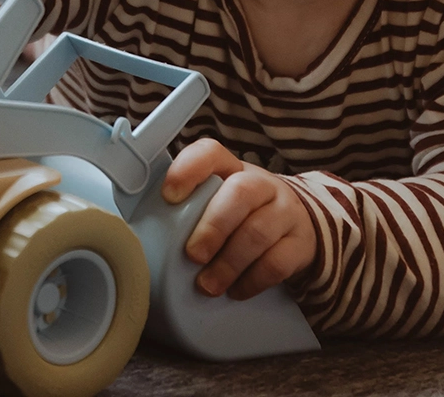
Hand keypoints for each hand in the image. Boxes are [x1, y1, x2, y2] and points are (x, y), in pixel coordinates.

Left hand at [162, 138, 316, 299]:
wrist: (296, 228)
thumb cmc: (242, 214)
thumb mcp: (217, 201)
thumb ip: (188, 208)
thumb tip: (143, 231)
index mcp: (231, 168)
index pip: (211, 153)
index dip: (189, 170)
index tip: (169, 196)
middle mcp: (261, 184)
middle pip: (241, 193)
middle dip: (213, 226)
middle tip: (192, 255)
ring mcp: (285, 212)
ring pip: (259, 231)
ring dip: (228, 262)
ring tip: (208, 285)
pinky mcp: (300, 243)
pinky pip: (278, 262)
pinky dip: (252, 281)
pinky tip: (236, 290)